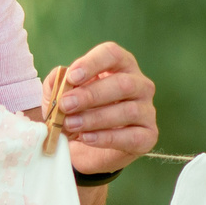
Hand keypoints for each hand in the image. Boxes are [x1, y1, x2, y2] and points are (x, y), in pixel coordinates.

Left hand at [49, 40, 157, 176]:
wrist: (85, 149)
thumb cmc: (77, 113)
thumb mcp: (61, 96)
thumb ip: (57, 84)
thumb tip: (61, 78)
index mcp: (120, 66)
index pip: (113, 55)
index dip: (93, 63)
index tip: (72, 77)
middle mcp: (140, 85)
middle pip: (123, 83)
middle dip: (91, 95)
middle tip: (66, 105)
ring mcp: (147, 111)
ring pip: (128, 110)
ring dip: (95, 118)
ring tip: (71, 124)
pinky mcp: (148, 136)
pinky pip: (132, 136)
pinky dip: (107, 137)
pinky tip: (86, 137)